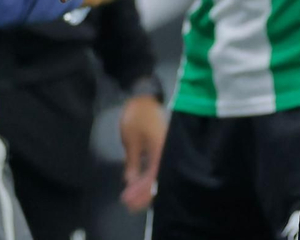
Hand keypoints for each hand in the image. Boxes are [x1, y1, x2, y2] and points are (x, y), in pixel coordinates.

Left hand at [119, 94, 166, 212]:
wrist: (147, 95)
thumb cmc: (138, 116)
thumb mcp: (131, 140)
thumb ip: (133, 163)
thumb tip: (131, 183)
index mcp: (164, 152)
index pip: (154, 179)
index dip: (142, 194)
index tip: (128, 202)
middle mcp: (170, 154)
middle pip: (160, 181)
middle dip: (144, 194)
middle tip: (129, 203)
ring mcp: (171, 151)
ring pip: (161, 175)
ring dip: (147, 186)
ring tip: (132, 195)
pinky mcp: (168, 148)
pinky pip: (161, 167)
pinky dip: (150, 176)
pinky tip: (140, 181)